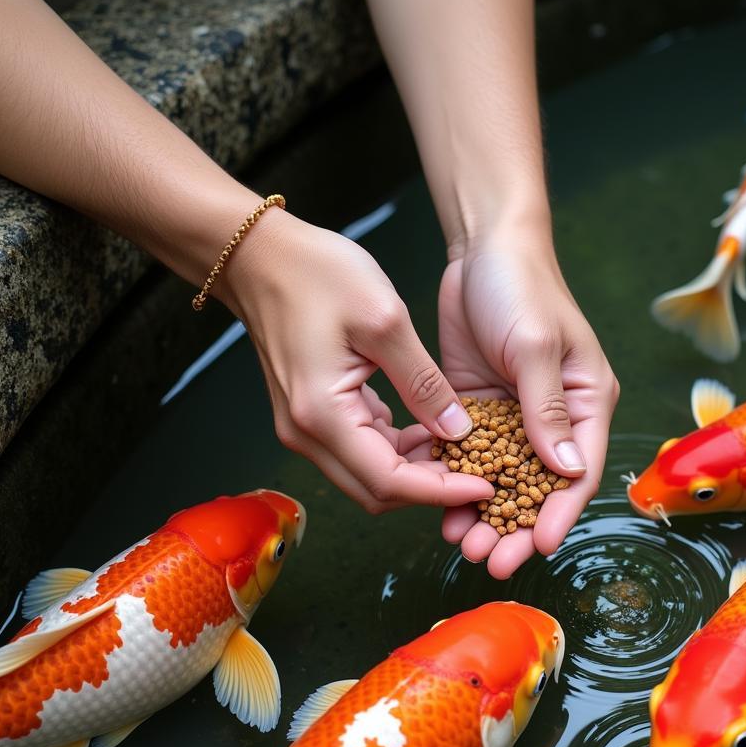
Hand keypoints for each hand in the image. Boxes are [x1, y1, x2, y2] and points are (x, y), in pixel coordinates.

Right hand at [219, 209, 493, 514]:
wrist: (259, 255)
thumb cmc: (316, 274)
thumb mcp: (385, 320)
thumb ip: (424, 382)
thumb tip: (458, 430)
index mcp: (324, 415)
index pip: (388, 481)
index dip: (441, 490)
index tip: (485, 488)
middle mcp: (308, 434)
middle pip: (376, 491)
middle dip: (430, 488)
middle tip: (480, 471)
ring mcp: (305, 428)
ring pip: (368, 475)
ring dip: (415, 471)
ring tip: (461, 451)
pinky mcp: (311, 416)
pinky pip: (360, 450)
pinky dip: (396, 450)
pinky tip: (428, 430)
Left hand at [437, 230, 618, 577]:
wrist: (482, 248)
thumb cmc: (523, 287)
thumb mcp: (536, 346)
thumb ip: (547, 408)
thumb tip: (567, 472)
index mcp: (586, 405)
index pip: (578, 473)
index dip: (559, 513)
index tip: (538, 547)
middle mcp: (552, 419)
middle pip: (537, 488)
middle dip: (516, 527)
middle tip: (492, 562)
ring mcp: (512, 418)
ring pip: (500, 480)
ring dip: (482, 513)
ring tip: (461, 545)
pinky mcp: (476, 410)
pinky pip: (466, 456)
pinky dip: (454, 481)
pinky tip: (437, 509)